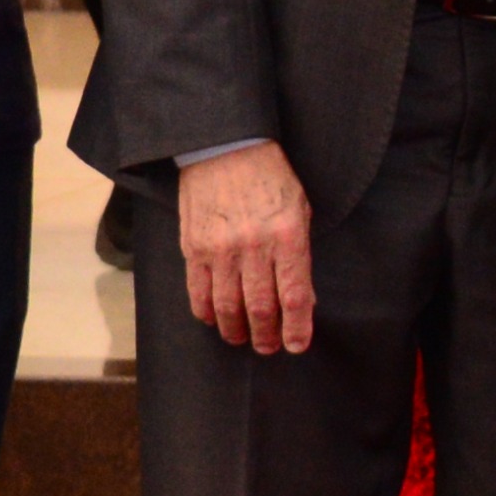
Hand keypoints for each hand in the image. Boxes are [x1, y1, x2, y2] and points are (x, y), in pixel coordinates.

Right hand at [181, 142, 314, 353]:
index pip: (295, 296)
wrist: (226, 147)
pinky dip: (206, 312)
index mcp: (287, 235)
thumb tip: (301, 298)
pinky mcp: (194, 247)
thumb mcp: (299, 209)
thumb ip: (299, 254)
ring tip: (242, 339)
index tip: (297, 345)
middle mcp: (254, 246)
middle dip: (267, 336)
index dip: (297, 328)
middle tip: (269, 347)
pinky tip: (214, 319)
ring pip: (228, 306)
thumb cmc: (270, 177)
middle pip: (261, 308)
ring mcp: (220, 248)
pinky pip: (198, 292)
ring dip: (236, 330)